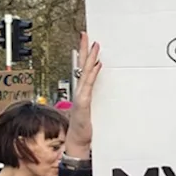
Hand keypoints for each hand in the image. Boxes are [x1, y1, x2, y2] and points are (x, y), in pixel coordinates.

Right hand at [67, 32, 101, 153]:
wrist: (78, 141)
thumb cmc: (84, 127)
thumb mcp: (89, 110)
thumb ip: (91, 98)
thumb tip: (94, 89)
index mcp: (82, 90)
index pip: (83, 68)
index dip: (84, 54)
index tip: (87, 40)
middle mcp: (80, 90)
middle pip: (81, 65)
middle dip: (84, 49)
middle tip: (86, 34)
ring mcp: (80, 96)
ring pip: (85, 72)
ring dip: (90, 57)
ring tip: (94, 44)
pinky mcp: (83, 103)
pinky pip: (88, 85)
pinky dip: (92, 74)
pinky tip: (97, 64)